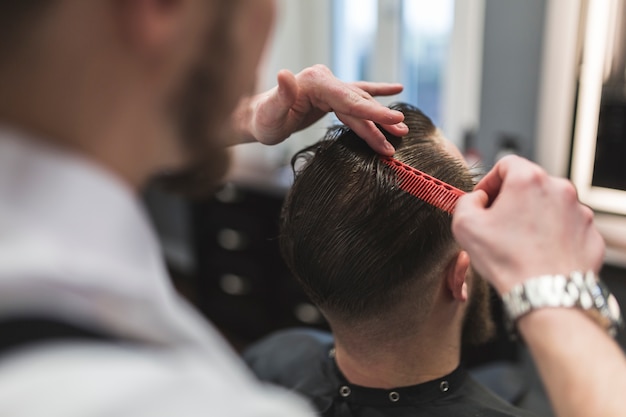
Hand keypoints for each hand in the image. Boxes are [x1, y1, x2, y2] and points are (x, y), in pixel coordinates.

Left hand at [234, 65, 407, 154]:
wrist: (257, 119)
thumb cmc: (262, 119)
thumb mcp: (269, 112)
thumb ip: (280, 94)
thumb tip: (284, 74)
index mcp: (314, 82)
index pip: (348, 98)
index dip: (372, 111)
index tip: (393, 118)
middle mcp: (324, 81)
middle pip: (358, 102)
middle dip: (381, 119)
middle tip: (402, 131)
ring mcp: (329, 88)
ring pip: (359, 105)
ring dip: (379, 120)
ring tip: (402, 132)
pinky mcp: (330, 97)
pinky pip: (356, 99)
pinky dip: (375, 97)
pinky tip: (395, 90)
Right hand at [452, 155, 604, 293]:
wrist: (546, 294)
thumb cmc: (508, 260)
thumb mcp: (464, 225)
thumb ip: (465, 201)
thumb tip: (476, 199)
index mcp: (528, 180)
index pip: (506, 164)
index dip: (490, 181)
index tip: (484, 200)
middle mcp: (559, 189)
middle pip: (530, 184)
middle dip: (512, 201)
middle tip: (499, 225)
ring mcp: (579, 211)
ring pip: (549, 206)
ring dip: (534, 218)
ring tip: (520, 243)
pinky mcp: (590, 233)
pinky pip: (566, 227)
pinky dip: (553, 235)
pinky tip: (538, 253)